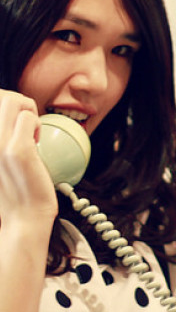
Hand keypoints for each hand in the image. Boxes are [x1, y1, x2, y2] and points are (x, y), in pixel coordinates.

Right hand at [0, 91, 56, 235]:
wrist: (24, 216)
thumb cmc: (15, 185)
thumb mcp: (0, 156)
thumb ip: (2, 135)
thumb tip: (12, 109)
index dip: (3, 102)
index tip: (13, 119)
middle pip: (0, 96)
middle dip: (18, 102)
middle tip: (25, 123)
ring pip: (12, 100)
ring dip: (27, 109)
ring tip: (29, 130)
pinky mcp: (17, 150)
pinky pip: (28, 117)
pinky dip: (36, 123)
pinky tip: (36, 140)